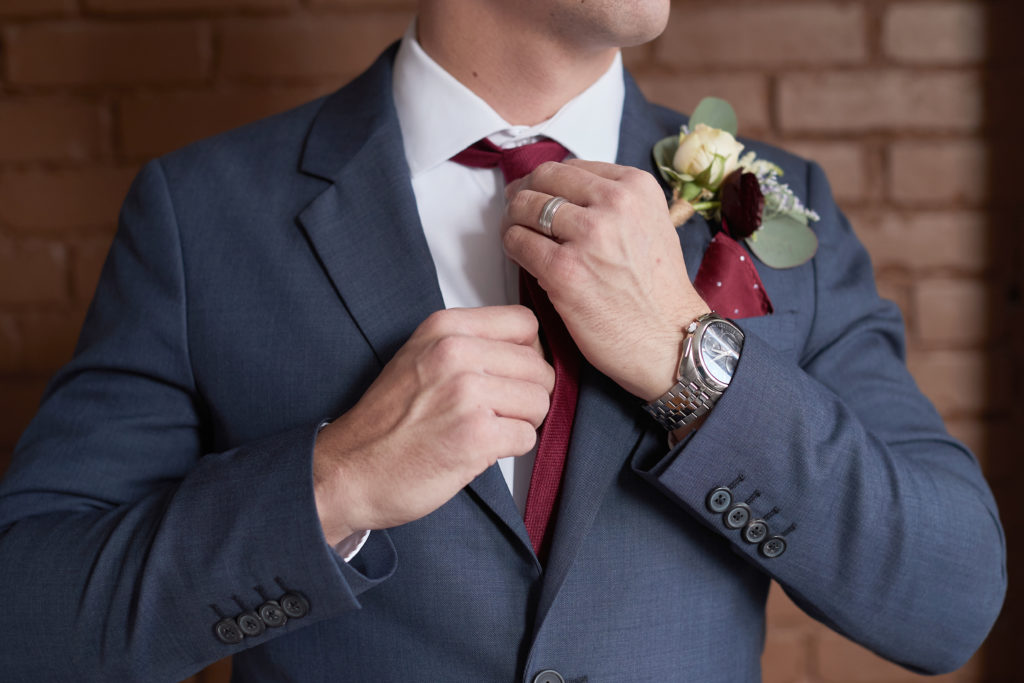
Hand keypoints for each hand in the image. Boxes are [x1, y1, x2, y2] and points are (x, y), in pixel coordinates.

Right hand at [312, 306, 553, 545]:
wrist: (350, 469)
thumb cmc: (386, 422)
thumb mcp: (421, 358)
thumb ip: (470, 344)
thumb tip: (529, 351)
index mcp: (445, 328)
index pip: (525, 323)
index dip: (528, 353)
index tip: (512, 374)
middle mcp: (456, 353)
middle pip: (538, 366)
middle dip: (527, 395)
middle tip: (497, 412)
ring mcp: (467, 392)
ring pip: (539, 401)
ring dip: (521, 423)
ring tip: (486, 431)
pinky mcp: (476, 434)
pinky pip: (527, 436)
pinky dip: (510, 449)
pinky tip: (478, 450)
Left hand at [502, 159, 708, 400]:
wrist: (670, 340)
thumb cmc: (658, 291)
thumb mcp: (650, 224)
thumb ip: (613, 203)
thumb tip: (562, 193)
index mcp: (636, 187)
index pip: (571, 167)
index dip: (547, 181)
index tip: (538, 194)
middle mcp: (613, 204)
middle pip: (543, 179)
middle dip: (524, 193)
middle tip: (517, 211)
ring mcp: (588, 236)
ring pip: (525, 206)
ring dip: (513, 219)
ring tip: (516, 235)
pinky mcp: (564, 270)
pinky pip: (518, 242)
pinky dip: (511, 246)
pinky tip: (520, 256)